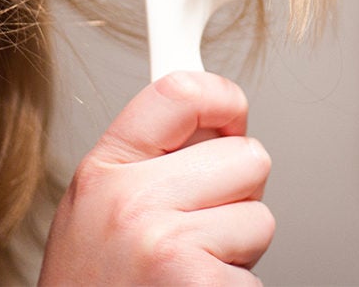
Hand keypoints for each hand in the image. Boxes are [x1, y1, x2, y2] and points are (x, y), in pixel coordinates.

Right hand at [40, 71, 273, 284]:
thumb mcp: (97, 211)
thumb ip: (149, 163)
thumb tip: (218, 122)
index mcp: (103, 171)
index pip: (178, 92)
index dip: (222, 96)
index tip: (233, 112)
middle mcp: (128, 199)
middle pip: (246, 157)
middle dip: (238, 197)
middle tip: (196, 233)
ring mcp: (164, 243)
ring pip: (261, 219)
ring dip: (238, 252)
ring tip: (187, 274)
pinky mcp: (198, 284)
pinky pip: (257, 275)